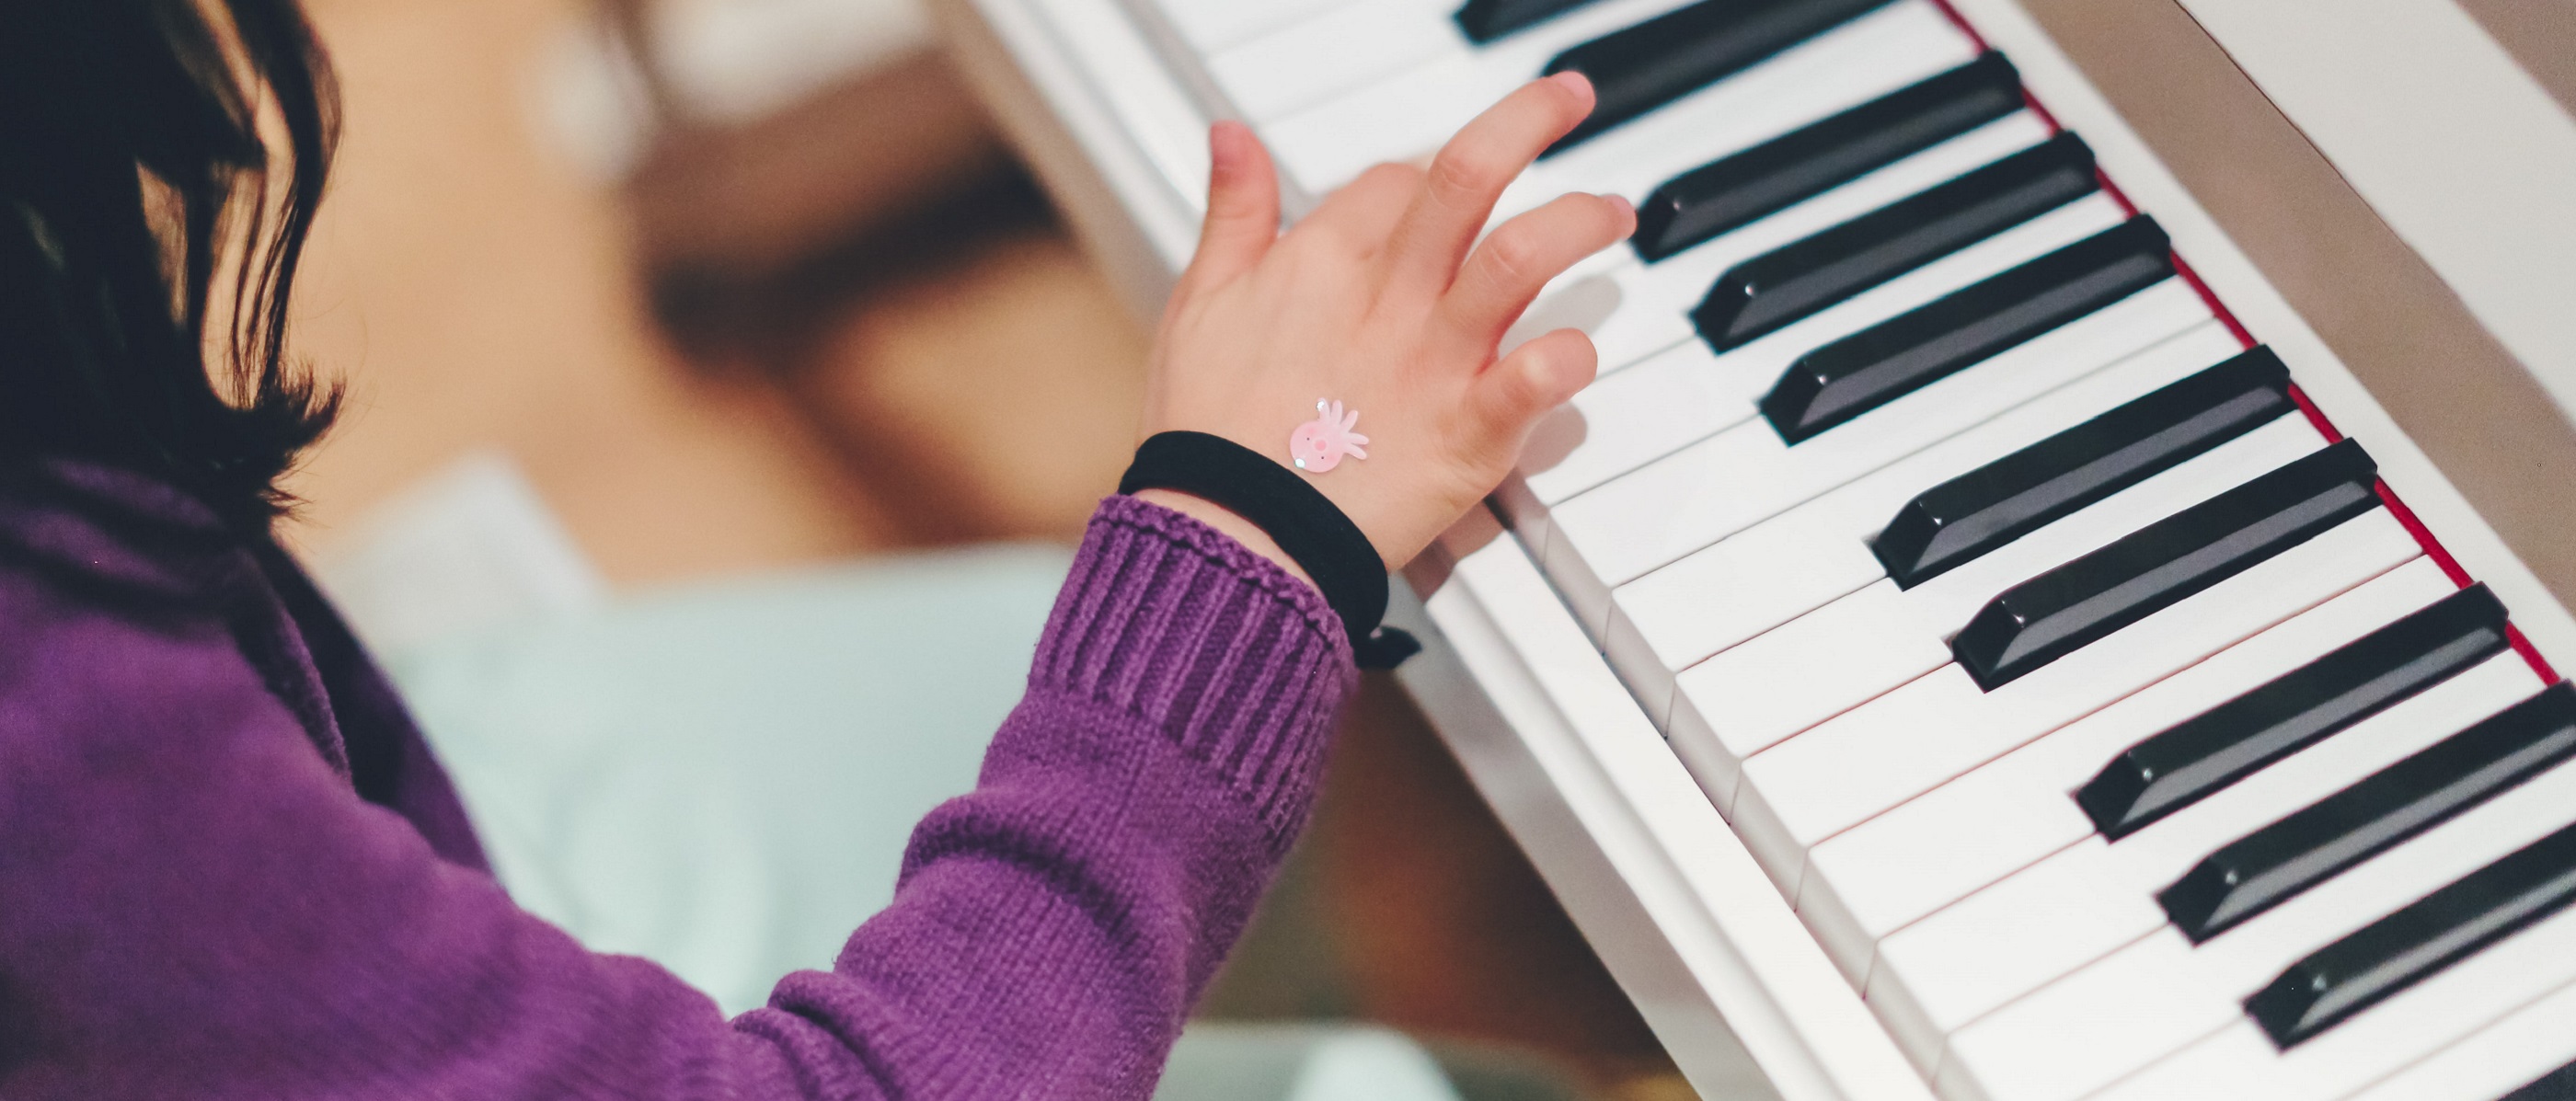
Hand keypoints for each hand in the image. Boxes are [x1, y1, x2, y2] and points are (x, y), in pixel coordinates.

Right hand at [1140, 73, 1635, 572]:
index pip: (1397, 183)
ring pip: (1518, 258)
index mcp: (1320, 262)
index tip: (1449, 197)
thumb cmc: (1207, 433)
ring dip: (1575, 221)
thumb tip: (1230, 135)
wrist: (1224, 536)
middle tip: (1570, 99)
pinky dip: (1565, 359)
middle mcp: (1385, 297)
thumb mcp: (1198, 303)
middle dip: (1529, 122)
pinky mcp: (1464, 434)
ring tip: (1610, 212)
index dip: (1427, 179)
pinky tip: (1579, 349)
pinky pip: (1531, 382)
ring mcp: (1431, 362)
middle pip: (1466, 177)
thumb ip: (1232, 215)